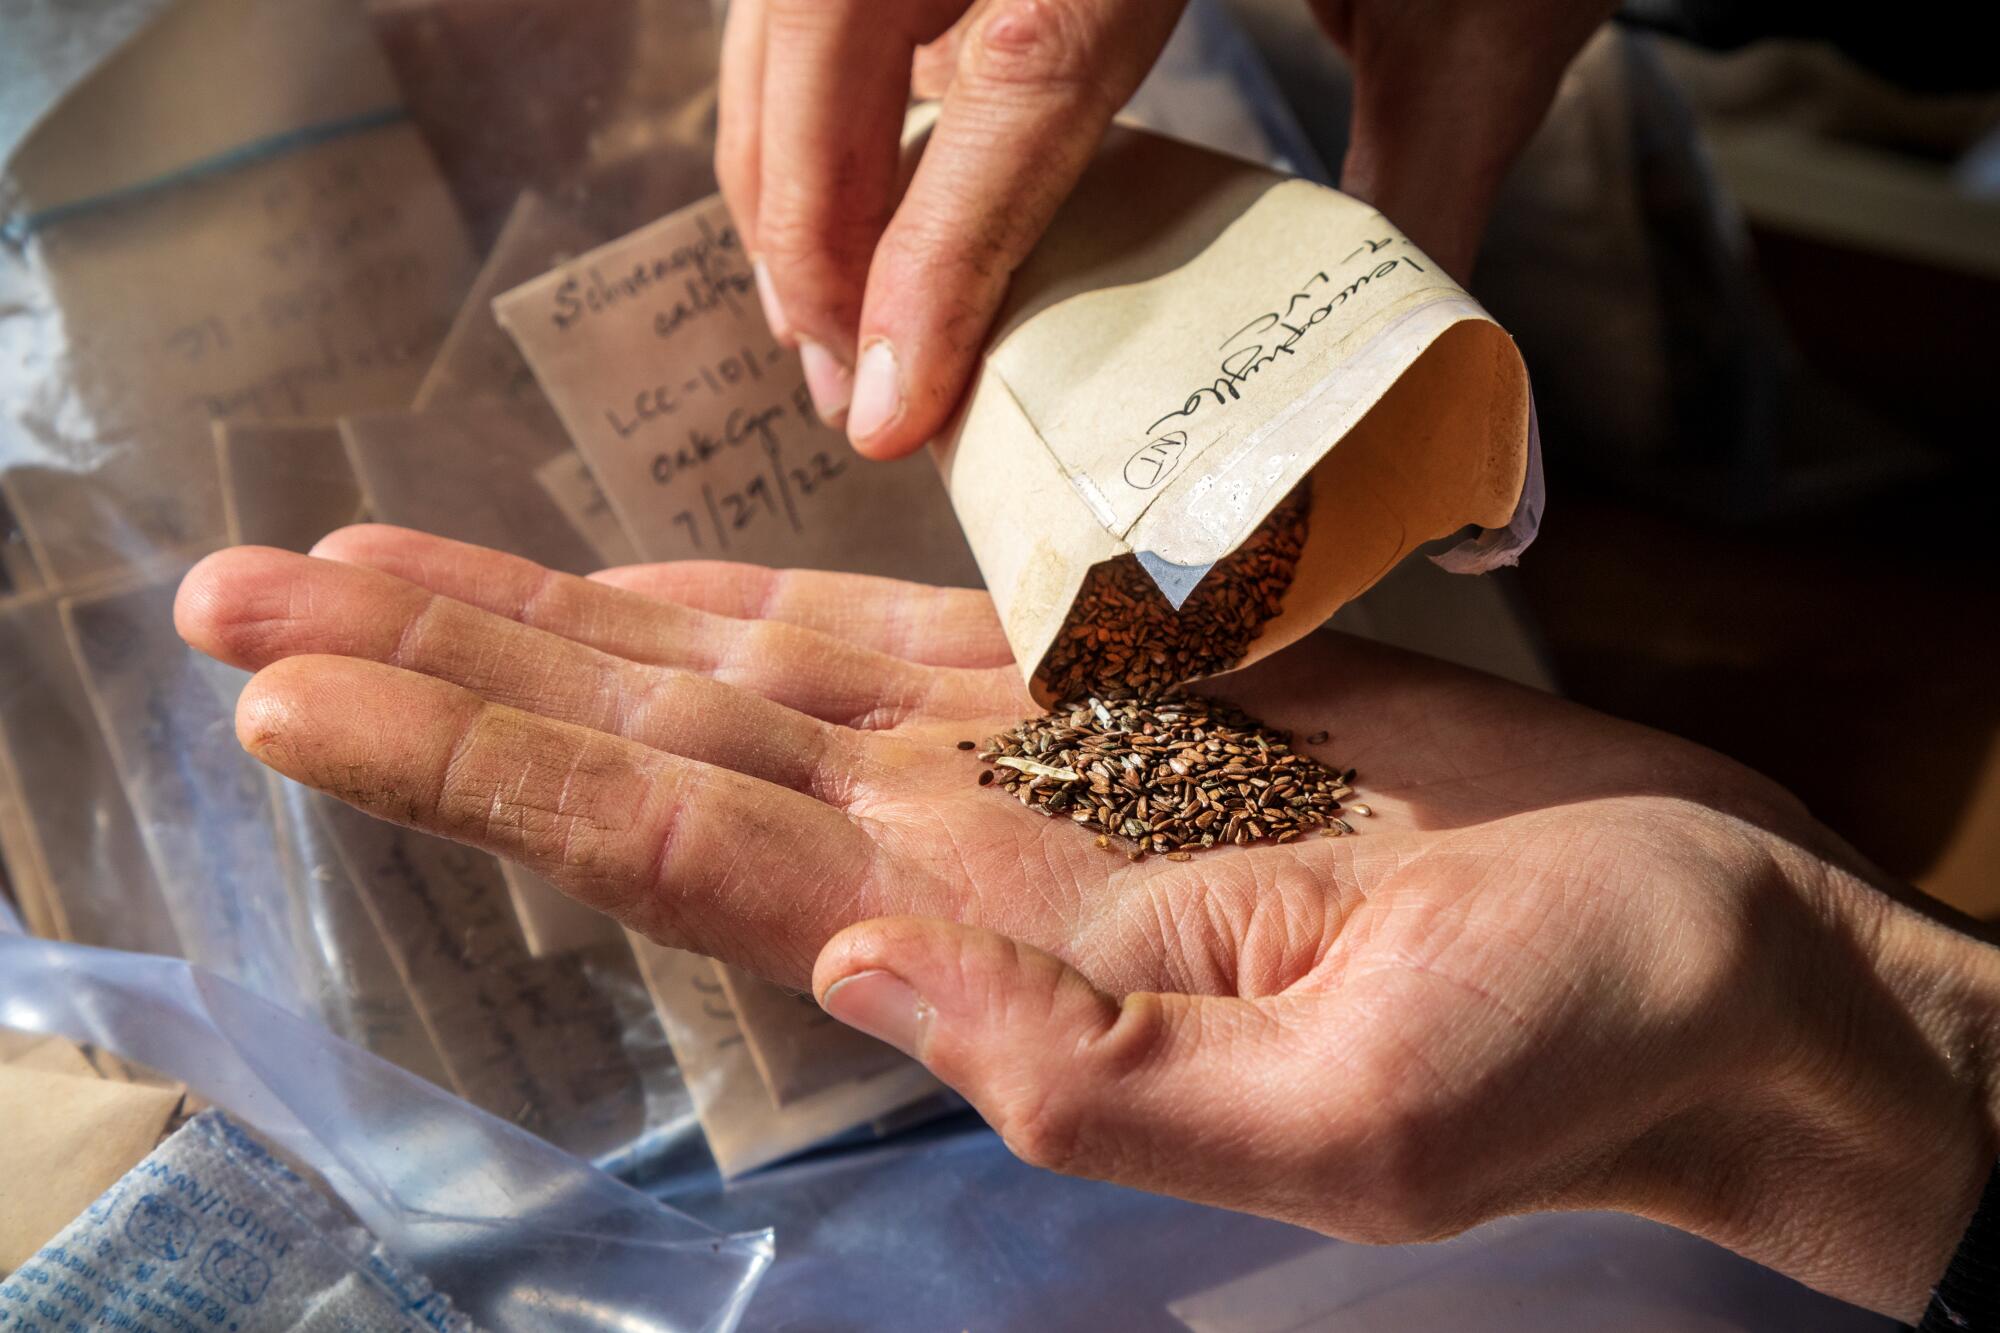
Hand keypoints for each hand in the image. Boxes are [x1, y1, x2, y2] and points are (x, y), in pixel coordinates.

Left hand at [175, 527, 1999, 1319]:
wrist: (1703, 959)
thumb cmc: (1579, 1048)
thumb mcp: (1365, 1117)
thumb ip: (1106, 1084)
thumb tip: (876, 975)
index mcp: (1005, 961)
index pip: (682, 858)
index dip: (488, 770)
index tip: (300, 702)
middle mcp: (973, 861)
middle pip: (653, 754)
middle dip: (444, 680)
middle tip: (236, 609)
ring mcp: (1036, 775)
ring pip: (735, 685)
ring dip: (548, 630)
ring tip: (362, 576)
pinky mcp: (1125, 699)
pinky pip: (884, 641)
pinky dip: (739, 609)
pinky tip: (631, 597)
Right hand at [720, 0, 1612, 456]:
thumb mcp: (1472, 27)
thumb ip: (1416, 190)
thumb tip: (1383, 380)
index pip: (1011, 86)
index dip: (930, 266)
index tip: (886, 411)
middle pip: (831, 31)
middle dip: (806, 226)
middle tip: (838, 378)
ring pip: (795, 3)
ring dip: (787, 160)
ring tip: (825, 312)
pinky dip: (810, 82)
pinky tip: (849, 178)